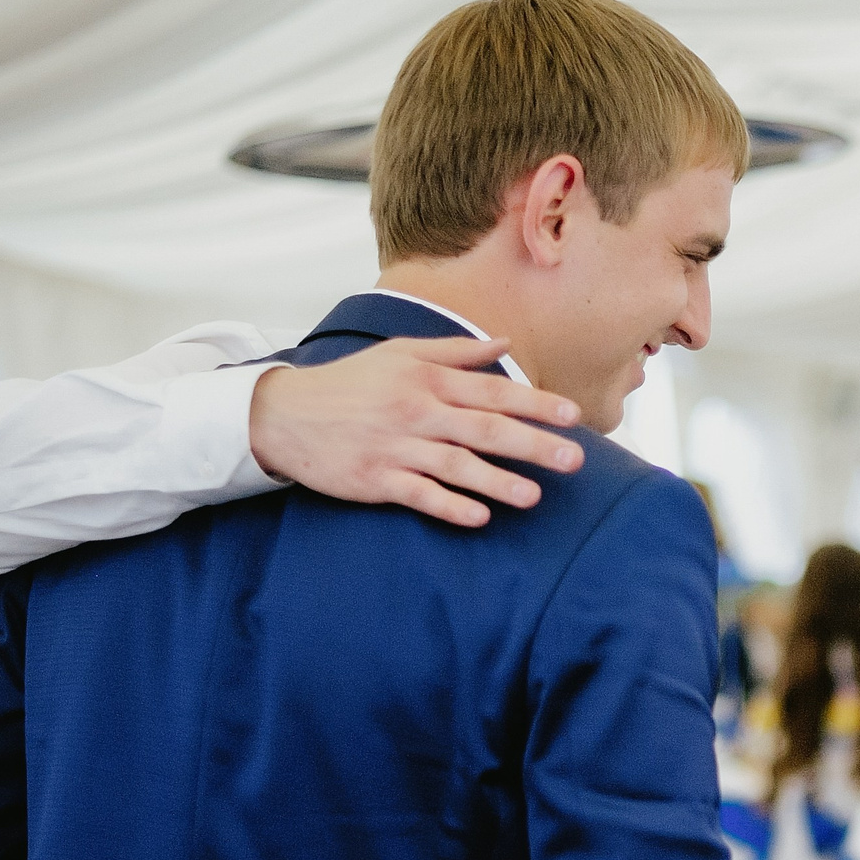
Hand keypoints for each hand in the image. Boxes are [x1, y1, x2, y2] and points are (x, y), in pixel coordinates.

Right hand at [248, 336, 581, 527]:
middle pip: (485, 428)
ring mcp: (397, 448)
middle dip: (532, 444)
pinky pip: (419, 495)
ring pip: (457, 466)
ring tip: (534, 497)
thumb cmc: (351, 383)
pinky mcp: (377, 480)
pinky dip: (449, 506)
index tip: (573, 416)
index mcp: (427, 380)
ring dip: (497, 482)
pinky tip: (478, 517)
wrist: (284, 414)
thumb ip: (456, 351)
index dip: (536, 403)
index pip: (493, 391)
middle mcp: (417, 412)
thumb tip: (505, 343)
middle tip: (574, 460)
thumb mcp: (400, 354)